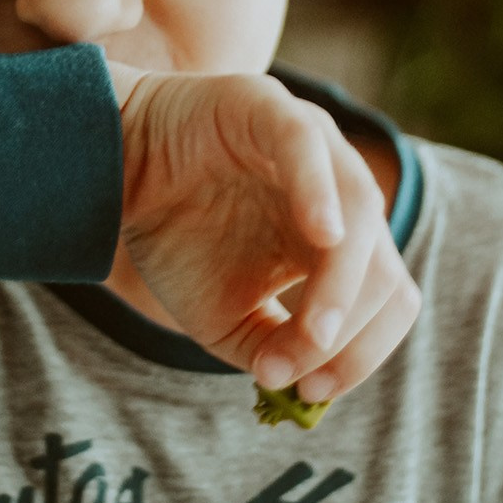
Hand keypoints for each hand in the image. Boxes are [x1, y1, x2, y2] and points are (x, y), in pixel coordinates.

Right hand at [109, 64, 420, 402]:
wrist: (114, 172)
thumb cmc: (177, 238)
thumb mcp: (224, 317)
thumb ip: (270, 350)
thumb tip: (305, 385)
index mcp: (339, 242)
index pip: (388, 301)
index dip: (363, 355)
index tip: (312, 395)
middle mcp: (339, 191)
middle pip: (384, 270)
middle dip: (350, 333)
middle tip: (299, 371)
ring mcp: (312, 144)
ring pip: (361, 214)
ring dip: (343, 286)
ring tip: (314, 333)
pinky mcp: (269, 106)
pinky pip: (306, 146)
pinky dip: (319, 191)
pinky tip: (321, 236)